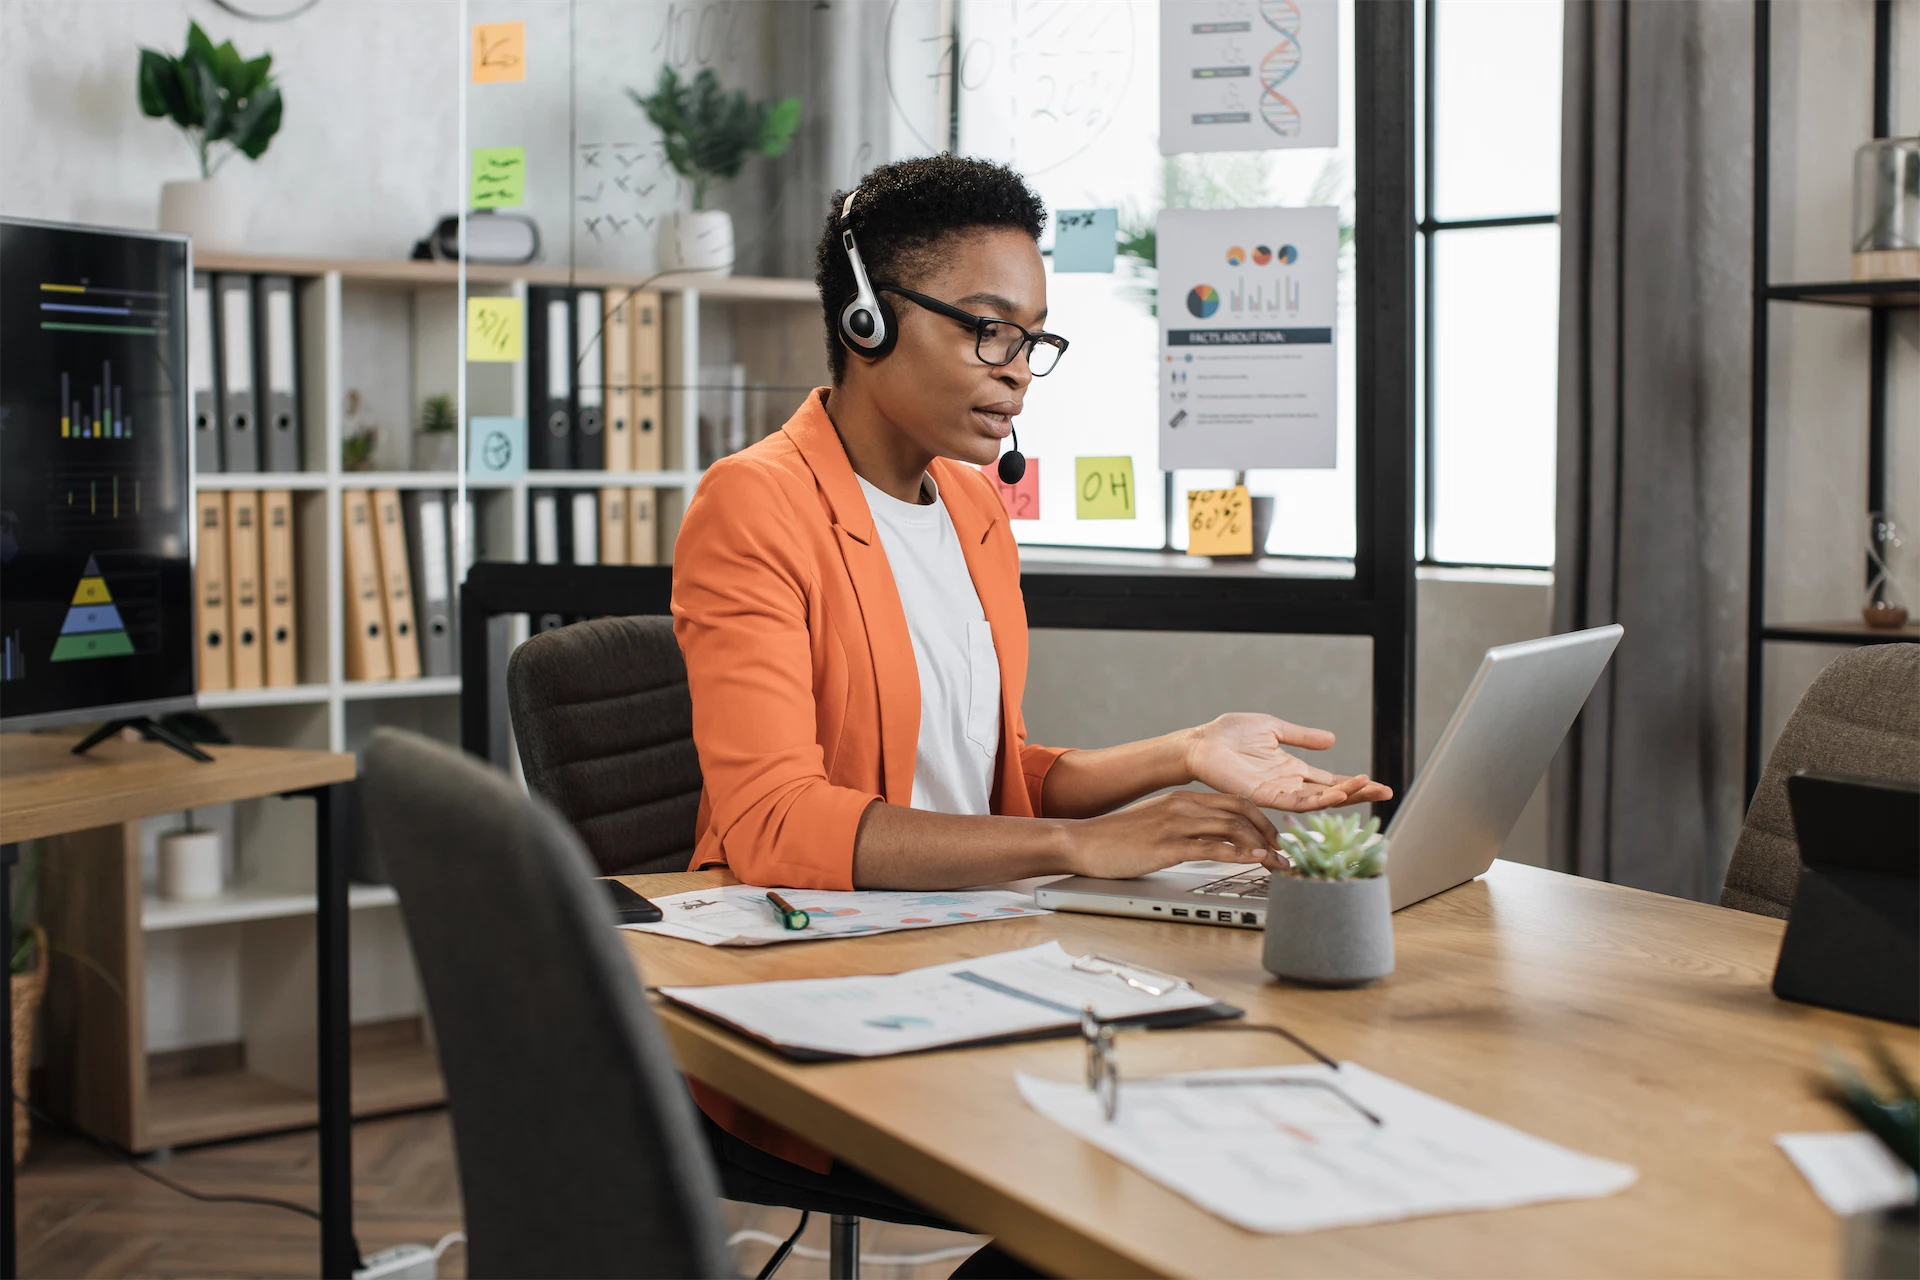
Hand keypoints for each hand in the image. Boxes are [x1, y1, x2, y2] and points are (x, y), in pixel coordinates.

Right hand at [1065, 791, 1281, 880]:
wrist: (1083, 843)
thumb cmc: (1117, 838)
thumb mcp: (1156, 822)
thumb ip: (1183, 825)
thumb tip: (1210, 839)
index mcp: (1182, 799)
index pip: (1234, 801)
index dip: (1262, 819)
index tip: (1275, 838)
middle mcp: (1182, 807)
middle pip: (1241, 812)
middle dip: (1269, 832)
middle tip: (1284, 852)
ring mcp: (1175, 825)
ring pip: (1232, 828)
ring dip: (1261, 847)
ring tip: (1277, 863)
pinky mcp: (1167, 846)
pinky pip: (1212, 848)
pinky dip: (1239, 854)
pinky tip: (1254, 861)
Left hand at [1184, 713, 1394, 811]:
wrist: (1202, 742)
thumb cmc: (1230, 735)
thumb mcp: (1275, 730)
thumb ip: (1303, 737)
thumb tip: (1332, 739)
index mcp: (1292, 770)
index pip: (1330, 781)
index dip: (1354, 784)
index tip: (1378, 784)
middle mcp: (1288, 784)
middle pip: (1330, 794)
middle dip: (1358, 794)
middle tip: (1385, 792)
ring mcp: (1277, 792)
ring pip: (1317, 801)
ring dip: (1343, 796)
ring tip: (1366, 789)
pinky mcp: (1263, 795)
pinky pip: (1294, 802)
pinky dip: (1316, 799)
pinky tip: (1335, 795)